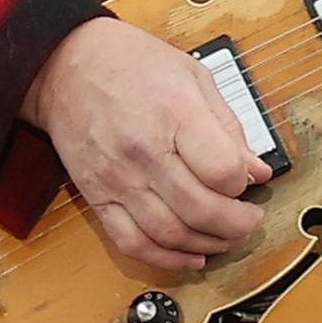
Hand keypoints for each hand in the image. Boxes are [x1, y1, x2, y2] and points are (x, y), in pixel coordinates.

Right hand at [23, 17, 272, 271]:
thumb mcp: (193, 76)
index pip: (222, 170)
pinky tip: (190, 255)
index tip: (249, 180)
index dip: (244, 183)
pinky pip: (131, 242)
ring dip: (207, 244)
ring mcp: (118, 178)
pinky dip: (165, 259)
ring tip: (226, 237)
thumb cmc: (131, 64)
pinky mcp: (98, 196)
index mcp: (174, 114)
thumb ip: (227, 126)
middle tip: (249, 220)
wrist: (65, 66)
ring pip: (169, 234)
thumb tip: (256, 169)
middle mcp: (144, 151)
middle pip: (200, 209)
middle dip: (236, 225)